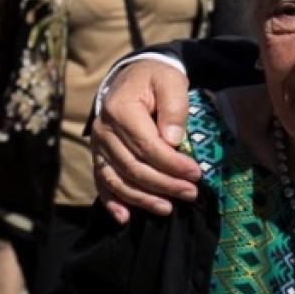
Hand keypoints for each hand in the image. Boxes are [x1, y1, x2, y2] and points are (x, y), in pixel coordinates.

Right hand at [90, 58, 201, 221]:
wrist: (131, 76)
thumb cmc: (155, 79)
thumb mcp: (171, 81)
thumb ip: (174, 107)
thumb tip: (172, 140)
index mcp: (121, 110)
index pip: (147, 146)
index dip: (172, 164)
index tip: (196, 173)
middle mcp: (104, 130)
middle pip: (134, 167)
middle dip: (164, 185)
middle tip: (191, 193)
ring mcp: (98, 146)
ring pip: (118, 180)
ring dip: (143, 199)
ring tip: (168, 208)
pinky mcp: (99, 156)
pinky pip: (102, 182)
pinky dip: (112, 202)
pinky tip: (126, 218)